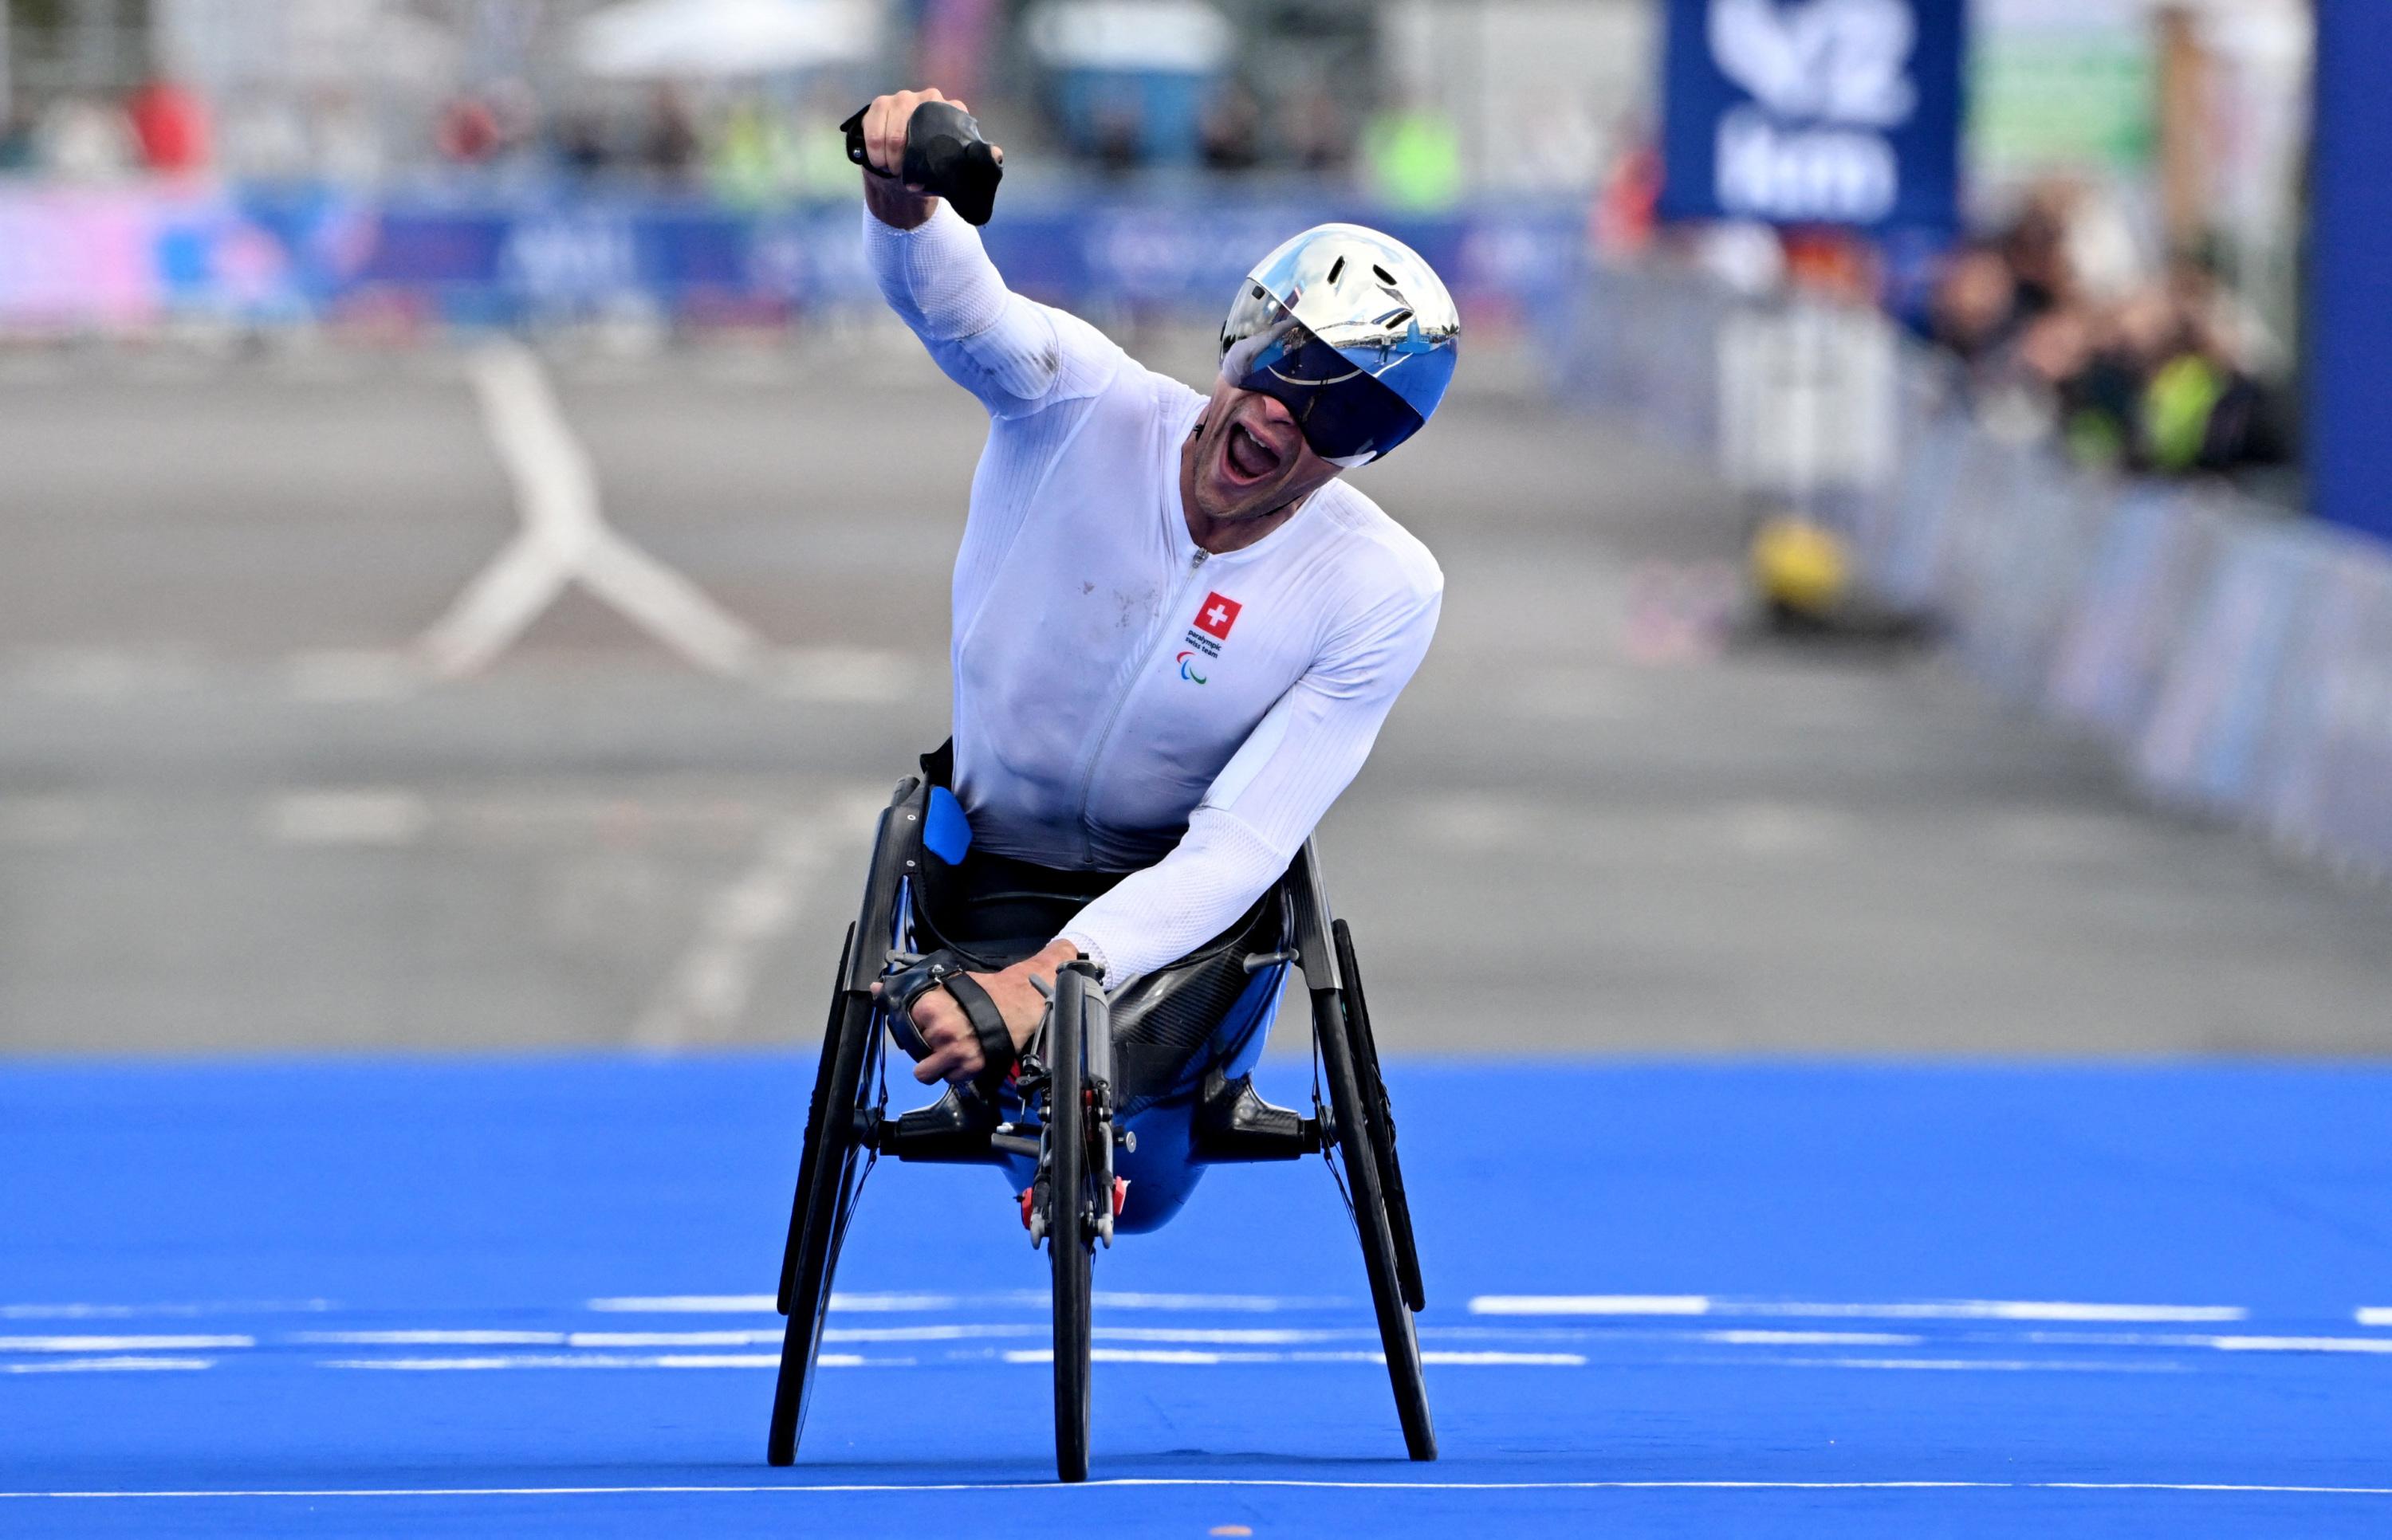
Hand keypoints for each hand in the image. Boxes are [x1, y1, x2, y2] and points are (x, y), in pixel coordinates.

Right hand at [857, 86, 1002, 230]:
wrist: (903, 172)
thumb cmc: (933, 167)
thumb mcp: (957, 167)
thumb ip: (978, 161)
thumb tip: (995, 155)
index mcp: (952, 110)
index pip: (948, 124)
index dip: (936, 153)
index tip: (929, 170)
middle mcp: (930, 98)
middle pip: (916, 130)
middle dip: (906, 159)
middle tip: (904, 174)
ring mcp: (903, 98)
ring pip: (893, 134)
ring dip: (890, 158)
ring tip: (892, 170)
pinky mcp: (880, 104)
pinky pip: (874, 129)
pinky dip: (875, 152)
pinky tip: (879, 162)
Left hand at [904, 938, 1077, 1085]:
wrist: (1020, 1003)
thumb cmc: (987, 991)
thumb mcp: (948, 981)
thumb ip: (913, 989)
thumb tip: (876, 988)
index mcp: (929, 1006)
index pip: (904, 1026)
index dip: (916, 1025)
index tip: (926, 1022)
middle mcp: (940, 1031)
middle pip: (915, 1050)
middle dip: (927, 1045)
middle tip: (945, 1035)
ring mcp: (954, 1052)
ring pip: (926, 1073)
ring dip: (936, 1065)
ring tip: (951, 1051)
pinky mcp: (970, 1068)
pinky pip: (950, 1079)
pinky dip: (956, 1072)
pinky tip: (966, 1056)